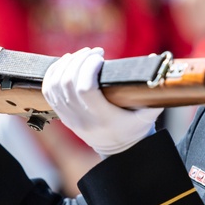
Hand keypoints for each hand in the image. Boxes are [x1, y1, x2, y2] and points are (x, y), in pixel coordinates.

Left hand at [42, 47, 160, 156]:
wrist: (118, 152)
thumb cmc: (135, 128)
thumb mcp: (149, 114)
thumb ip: (155, 91)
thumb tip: (155, 60)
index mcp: (103, 118)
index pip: (85, 89)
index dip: (88, 68)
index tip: (100, 57)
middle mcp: (82, 119)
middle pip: (68, 83)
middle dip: (79, 61)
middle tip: (93, 52)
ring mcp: (70, 118)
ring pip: (55, 86)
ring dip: (66, 65)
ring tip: (81, 55)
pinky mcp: (63, 116)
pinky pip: (49, 92)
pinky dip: (53, 73)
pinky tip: (65, 62)